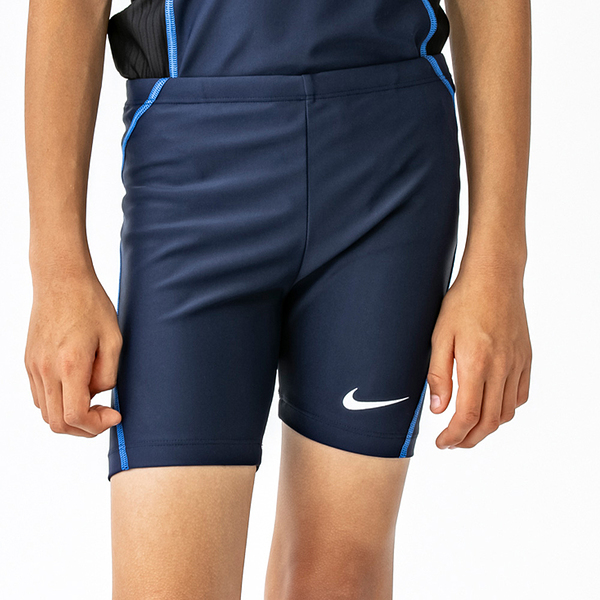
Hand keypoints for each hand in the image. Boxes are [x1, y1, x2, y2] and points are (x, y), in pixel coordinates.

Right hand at [24, 269, 122, 436]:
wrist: (61, 280)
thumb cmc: (91, 305)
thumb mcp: (113, 339)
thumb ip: (108, 373)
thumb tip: (99, 394)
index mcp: (70, 364)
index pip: (75, 416)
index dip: (97, 425)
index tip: (114, 415)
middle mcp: (46, 370)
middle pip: (57, 423)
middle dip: (85, 428)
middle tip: (105, 414)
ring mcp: (33, 367)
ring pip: (46, 413)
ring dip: (70, 417)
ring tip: (93, 401)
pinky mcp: (29, 362)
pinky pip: (40, 396)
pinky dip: (57, 403)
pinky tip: (77, 388)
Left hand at [427, 266, 531, 448]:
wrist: (495, 278)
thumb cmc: (462, 303)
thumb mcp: (440, 336)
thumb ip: (438, 374)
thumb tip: (438, 409)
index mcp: (476, 364)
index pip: (467, 415)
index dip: (454, 435)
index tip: (442, 443)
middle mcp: (501, 369)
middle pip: (489, 422)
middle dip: (469, 439)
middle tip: (453, 443)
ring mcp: (517, 364)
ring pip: (506, 412)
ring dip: (487, 428)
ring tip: (469, 428)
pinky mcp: (526, 358)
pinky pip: (520, 395)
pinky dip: (505, 410)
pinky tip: (491, 406)